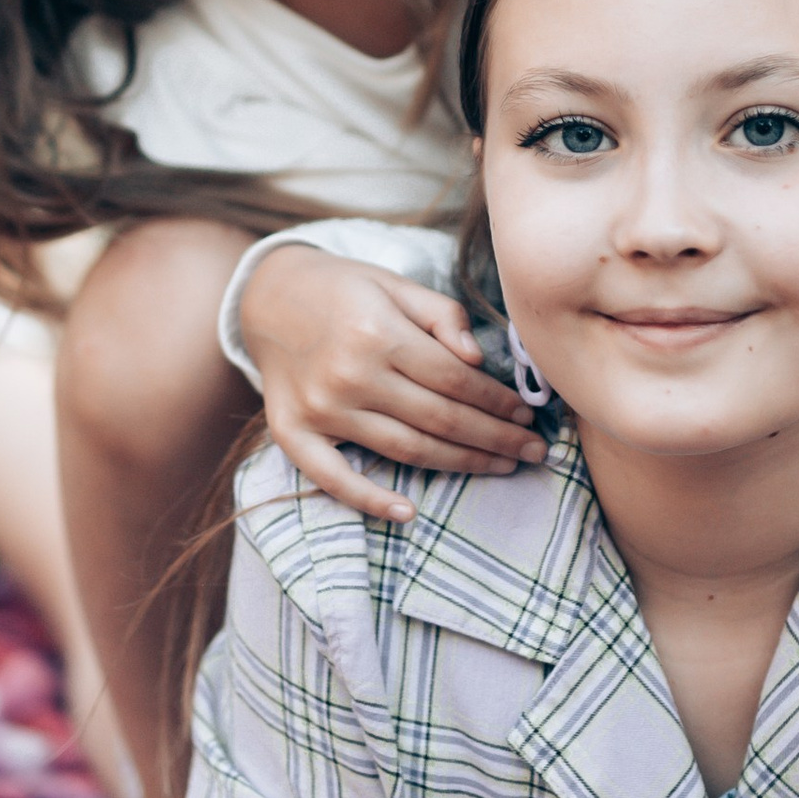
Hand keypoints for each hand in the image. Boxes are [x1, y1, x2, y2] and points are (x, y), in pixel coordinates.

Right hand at [237, 248, 546, 526]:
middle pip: (439, 419)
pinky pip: (333, 478)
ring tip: (500, 467)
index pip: (455, 380)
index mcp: (376, 332)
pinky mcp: (293, 433)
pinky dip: (369, 500)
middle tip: (533, 451)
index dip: (498, 402)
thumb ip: (442, 316)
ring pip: (405, 450)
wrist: (265, 295)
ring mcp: (320, 410)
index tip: (527, 415)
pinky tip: (407, 513)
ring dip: (459, 464)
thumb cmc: (343, 288)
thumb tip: (479, 362)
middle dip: (494, 439)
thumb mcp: (395, 284)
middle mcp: (348, 375)